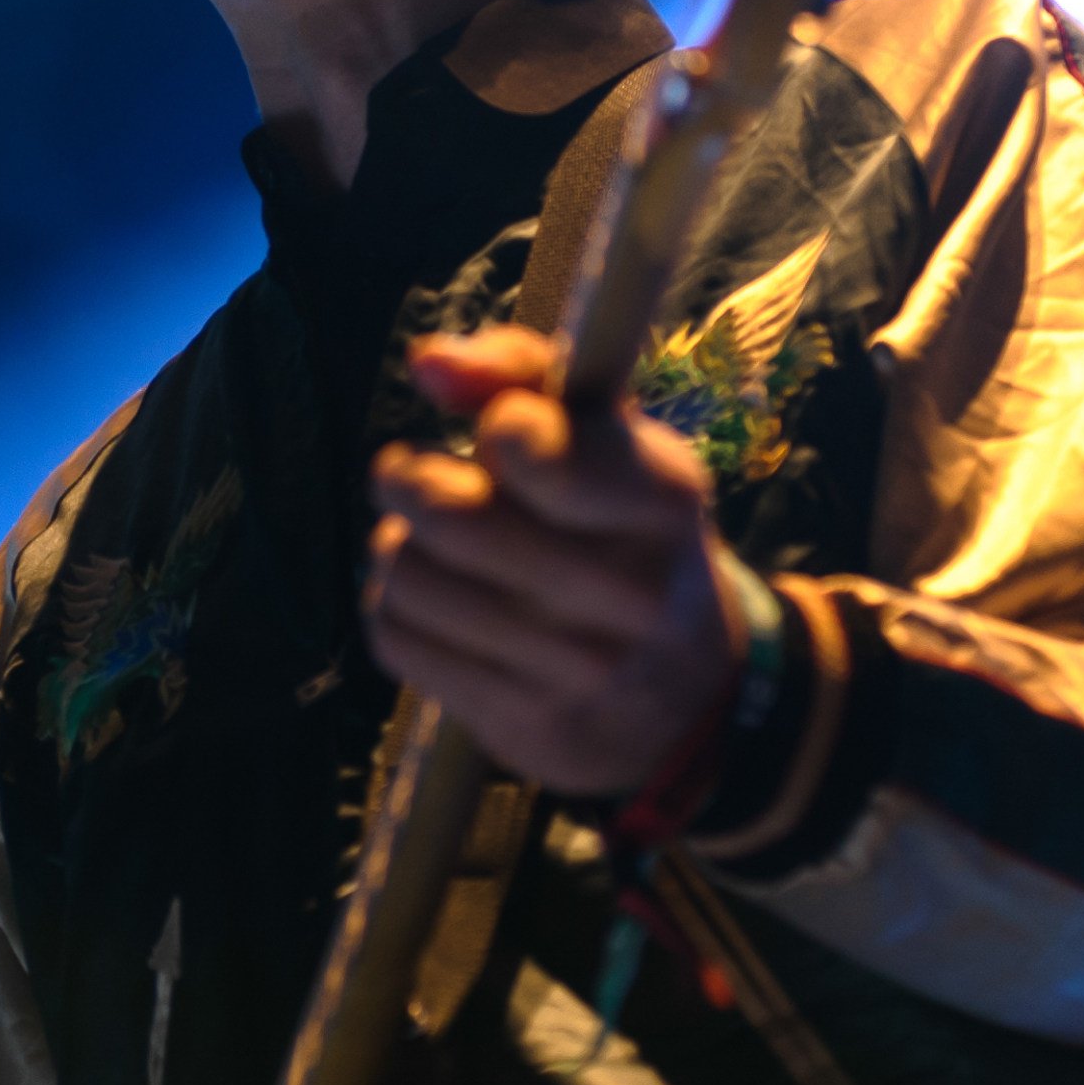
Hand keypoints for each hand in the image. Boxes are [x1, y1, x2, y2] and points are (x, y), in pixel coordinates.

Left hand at [367, 325, 745, 796]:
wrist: (687, 698)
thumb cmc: (624, 533)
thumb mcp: (609, 442)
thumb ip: (520, 374)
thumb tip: (428, 362)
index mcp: (660, 500)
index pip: (526, 444)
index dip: (496, 426)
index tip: (504, 435)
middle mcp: (626, 590)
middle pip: (447, 514)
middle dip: (410, 480)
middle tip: (413, 476)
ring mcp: (573, 669)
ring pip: (409, 574)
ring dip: (401, 545)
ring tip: (431, 544)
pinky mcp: (519, 722)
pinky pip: (396, 636)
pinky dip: (395, 603)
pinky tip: (436, 600)